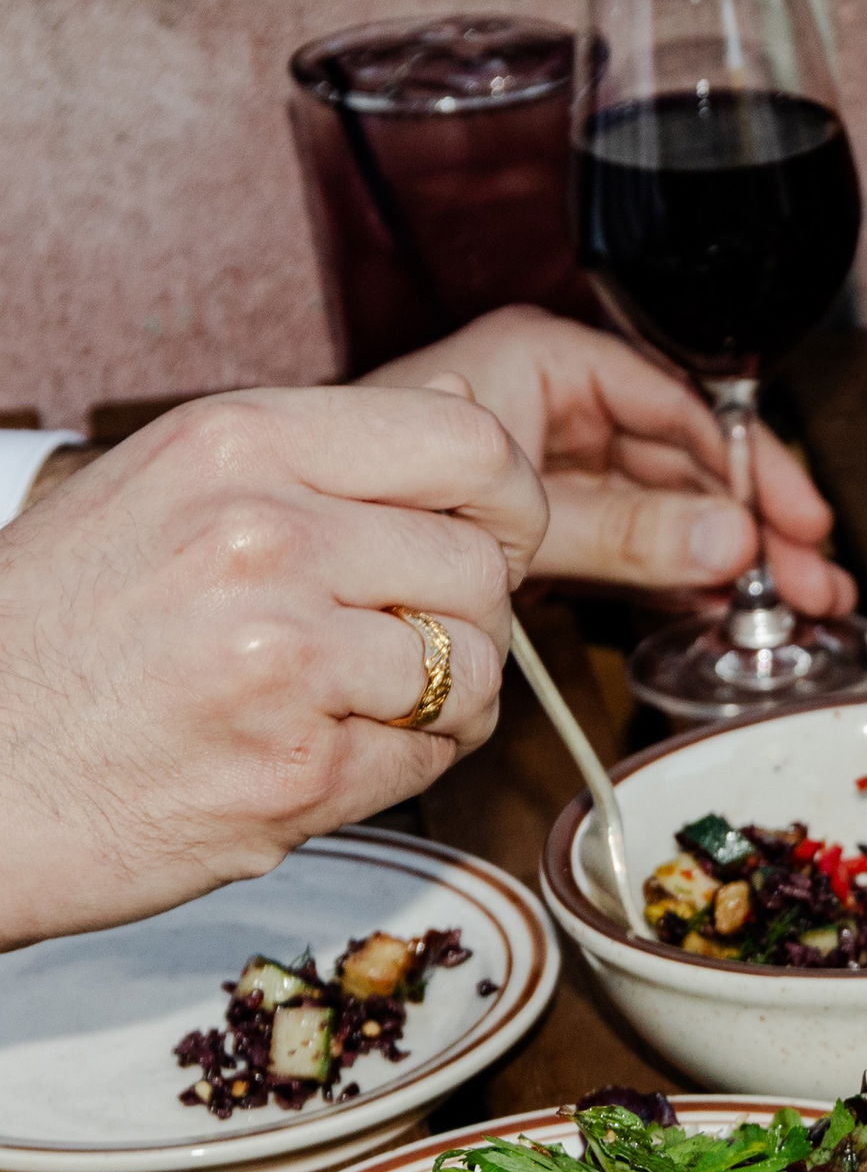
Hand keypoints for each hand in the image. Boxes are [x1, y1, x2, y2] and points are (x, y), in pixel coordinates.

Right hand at [0, 385, 540, 946]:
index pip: (469, 442)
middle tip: (398, 642)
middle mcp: (262, 537)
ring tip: (351, 702)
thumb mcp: (159, 490)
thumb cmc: (53, 639)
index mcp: (231, 446)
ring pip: (476, 667)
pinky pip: (433, 756)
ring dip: (443, 699)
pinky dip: (400, 764)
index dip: (508, 501)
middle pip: (481, 566)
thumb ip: (315, 454)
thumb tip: (467, 403)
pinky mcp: (301, 768)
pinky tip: (317, 751)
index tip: (490, 537)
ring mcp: (284, 656)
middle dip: (466, 615)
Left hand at [364, 307, 854, 614]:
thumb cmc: (373, 495)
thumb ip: (629, 531)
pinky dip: (676, 577)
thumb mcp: (525, 515)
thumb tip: (732, 545)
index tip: (799, 518)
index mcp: (544, 363)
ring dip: (729, 559)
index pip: (677, 404)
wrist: (296, 556)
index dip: (749, 465)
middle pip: (684, 461)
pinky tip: (723, 608)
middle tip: (811, 581)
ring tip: (791, 608)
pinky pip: (628, 543)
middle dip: (754, 523)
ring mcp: (549, 465)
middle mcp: (553, 405)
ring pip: (664, 507)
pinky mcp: (539, 522)